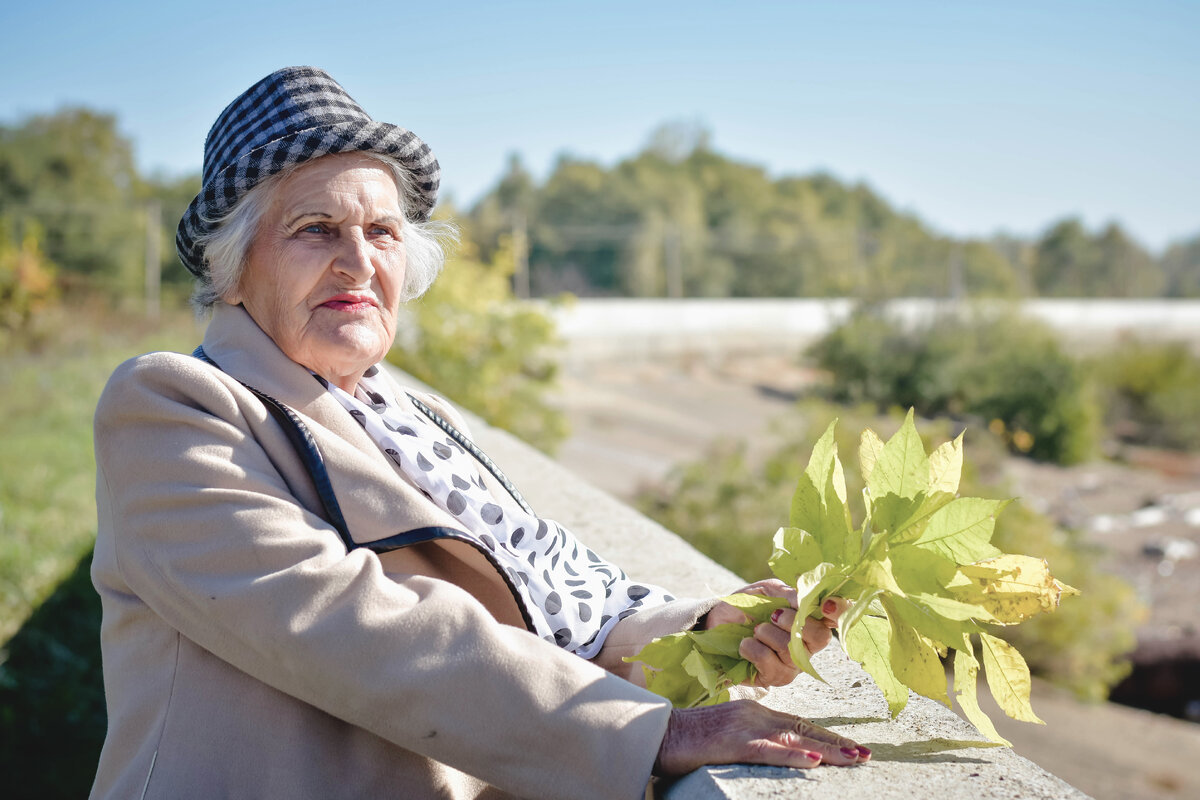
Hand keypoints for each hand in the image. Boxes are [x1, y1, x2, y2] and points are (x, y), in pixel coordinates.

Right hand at [654, 699, 870, 774]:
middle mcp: (755, 713)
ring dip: (828, 750)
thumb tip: (776, 748)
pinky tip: (813, 760)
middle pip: (804, 729)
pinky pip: (768, 750)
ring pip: (794, 738)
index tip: (854, 747)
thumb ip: (752, 737)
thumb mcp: (727, 732)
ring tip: (855, 759)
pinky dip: (792, 755)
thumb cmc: (689, 737)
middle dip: (838, 743)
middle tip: (867, 755)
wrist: (659, 731)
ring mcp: (745, 726)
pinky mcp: (733, 742)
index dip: (829, 735)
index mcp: (755, 711)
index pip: (800, 724)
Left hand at [704, 579, 846, 687]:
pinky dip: (753, 649)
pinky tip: (745, 643)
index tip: (826, 605)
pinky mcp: (774, 678)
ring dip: (768, 634)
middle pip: (820, 637)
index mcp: (811, 618)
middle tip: (773, 614)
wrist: (716, 624)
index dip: (839, 611)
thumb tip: (804, 599)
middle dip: (794, 622)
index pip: (837, 616)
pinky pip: (770, 664)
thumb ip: (787, 593)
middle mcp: (808, 644)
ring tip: (755, 629)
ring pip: (792, 650)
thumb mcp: (766, 591)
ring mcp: (793, 664)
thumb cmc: (747, 606)